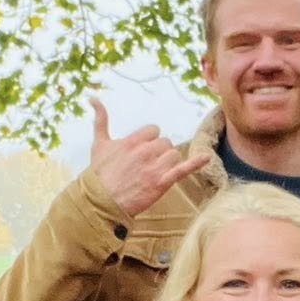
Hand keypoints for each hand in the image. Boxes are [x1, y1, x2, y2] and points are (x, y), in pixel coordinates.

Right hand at [90, 97, 212, 217]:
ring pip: (173, 155)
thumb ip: (100, 119)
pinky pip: (183, 169)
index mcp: (133, 140)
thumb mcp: (99, 144)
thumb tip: (93, 98)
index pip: (154, 131)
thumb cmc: (99, 174)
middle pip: (165, 143)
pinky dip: (196, 163)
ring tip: (154, 173)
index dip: (150, 141)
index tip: (141, 152)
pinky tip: (206, 157)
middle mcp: (145, 151)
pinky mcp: (161, 183)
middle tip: (145, 166)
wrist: (100, 202)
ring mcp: (154, 167)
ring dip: (168, 163)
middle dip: (158, 153)